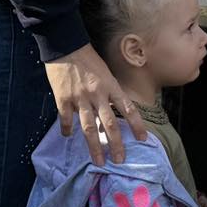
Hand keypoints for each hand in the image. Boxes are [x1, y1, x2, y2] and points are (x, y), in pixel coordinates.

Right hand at [44, 44, 148, 164]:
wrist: (65, 45)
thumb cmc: (88, 58)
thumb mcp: (105, 73)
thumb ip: (108, 93)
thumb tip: (109, 114)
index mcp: (111, 86)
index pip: (128, 109)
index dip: (137, 125)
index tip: (143, 139)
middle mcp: (97, 94)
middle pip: (109, 124)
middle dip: (116, 144)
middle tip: (120, 160)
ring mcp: (79, 98)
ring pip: (89, 127)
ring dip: (94, 146)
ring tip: (98, 160)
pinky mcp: (63, 98)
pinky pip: (66, 118)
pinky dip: (67, 129)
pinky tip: (67, 136)